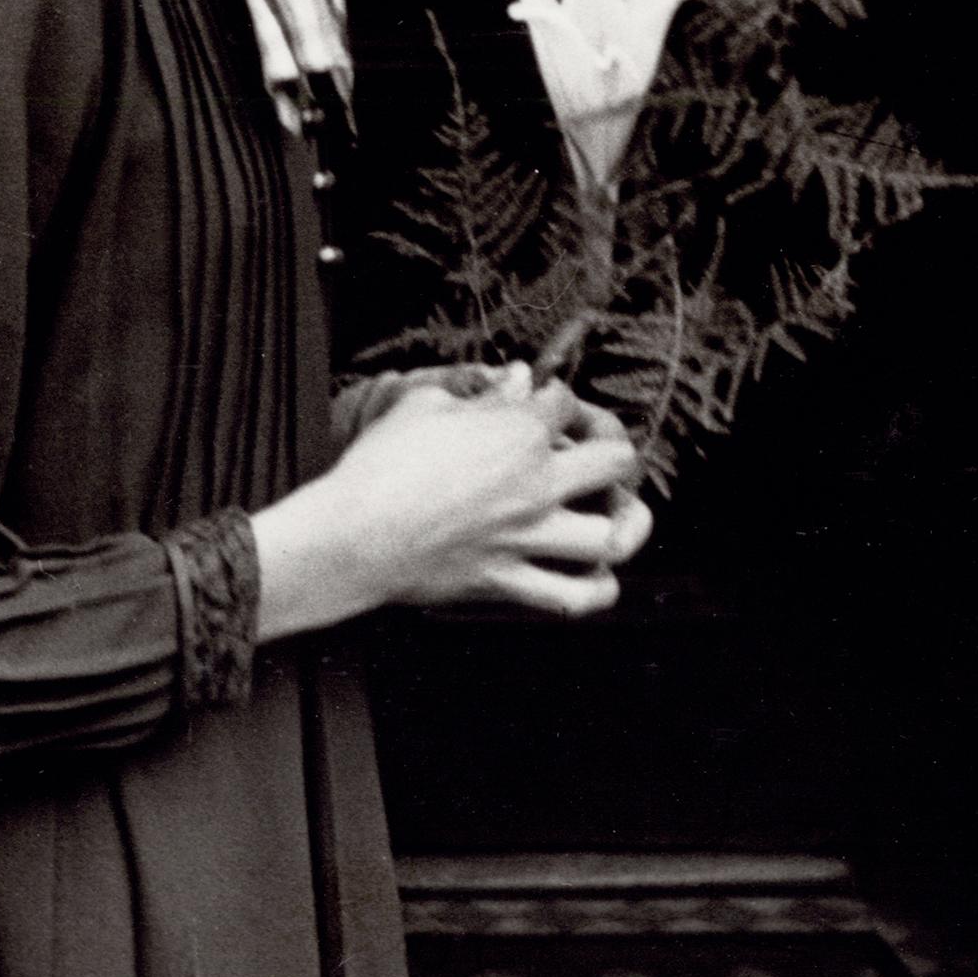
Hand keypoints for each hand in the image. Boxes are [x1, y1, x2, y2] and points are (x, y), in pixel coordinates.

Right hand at [252, 364, 647, 635]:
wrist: (351, 535)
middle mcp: (536, 486)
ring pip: (612, 537)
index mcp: (517, 433)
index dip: (557, 396)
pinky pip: (572, 598)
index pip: (563, 402)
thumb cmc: (380, 465)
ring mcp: (527, 538)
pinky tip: (596, 576)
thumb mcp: (427, 405)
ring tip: (621, 514)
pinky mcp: (508, 581)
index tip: (543, 401)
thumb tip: (518, 378)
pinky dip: (595, 590)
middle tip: (597, 446)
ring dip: (626, 523)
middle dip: (614, 444)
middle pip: (616, 460)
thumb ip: (482, 392)